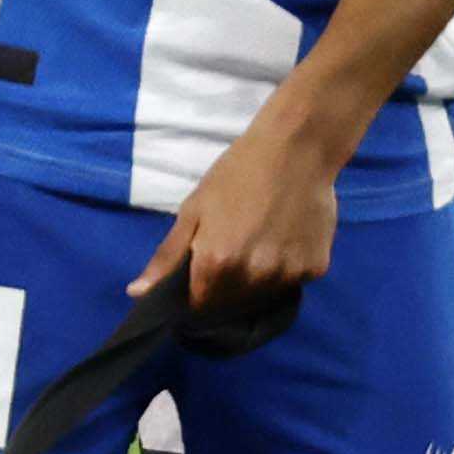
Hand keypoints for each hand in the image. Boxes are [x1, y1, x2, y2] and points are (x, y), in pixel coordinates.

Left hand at [137, 108, 340, 333]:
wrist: (296, 147)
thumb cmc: (237, 173)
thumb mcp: (194, 209)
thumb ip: (168, 257)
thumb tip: (136, 293)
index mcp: (218, 263)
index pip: (200, 306)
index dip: (197, 295)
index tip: (200, 277)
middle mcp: (254, 277)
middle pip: (233, 305)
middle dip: (225, 289)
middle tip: (232, 253)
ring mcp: (288, 274)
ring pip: (264, 296)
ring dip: (256, 282)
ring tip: (260, 244)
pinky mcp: (316, 268)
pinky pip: (293, 281)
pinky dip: (286, 269)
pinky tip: (285, 240)